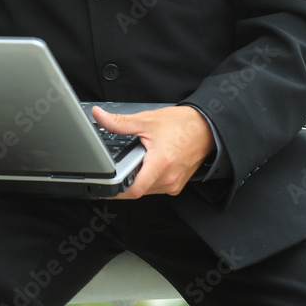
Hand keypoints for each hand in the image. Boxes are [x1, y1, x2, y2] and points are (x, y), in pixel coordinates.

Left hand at [92, 104, 214, 199]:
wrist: (205, 128)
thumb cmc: (181, 125)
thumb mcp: (146, 120)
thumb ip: (120, 122)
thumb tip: (99, 115)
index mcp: (160, 163)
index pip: (133, 189)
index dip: (115, 190)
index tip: (104, 186)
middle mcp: (168, 178)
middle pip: (138, 190)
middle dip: (126, 180)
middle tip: (121, 166)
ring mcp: (173, 184)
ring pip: (147, 190)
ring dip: (138, 180)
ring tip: (138, 162)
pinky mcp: (177, 185)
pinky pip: (156, 188)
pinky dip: (148, 180)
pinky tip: (148, 165)